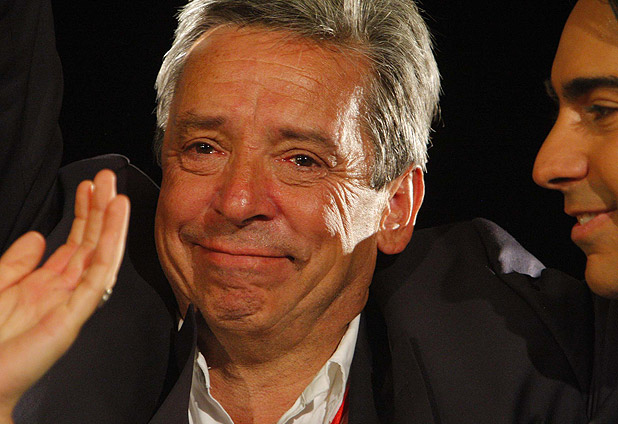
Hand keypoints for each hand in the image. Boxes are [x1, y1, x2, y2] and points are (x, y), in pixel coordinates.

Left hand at [0, 170, 129, 420]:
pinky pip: (98, 274)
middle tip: (106, 179)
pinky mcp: (74, 313)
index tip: (87, 188)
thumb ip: (16, 263)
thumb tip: (39, 237)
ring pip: (100, 254)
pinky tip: (115, 219)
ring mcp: (72, 301)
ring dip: (110, 222)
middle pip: (89, 243)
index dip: (82, 214)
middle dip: (99, 209)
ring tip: (116, 193)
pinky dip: (110, 244)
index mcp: (44, 285)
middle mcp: (62, 290)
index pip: (73, 243)